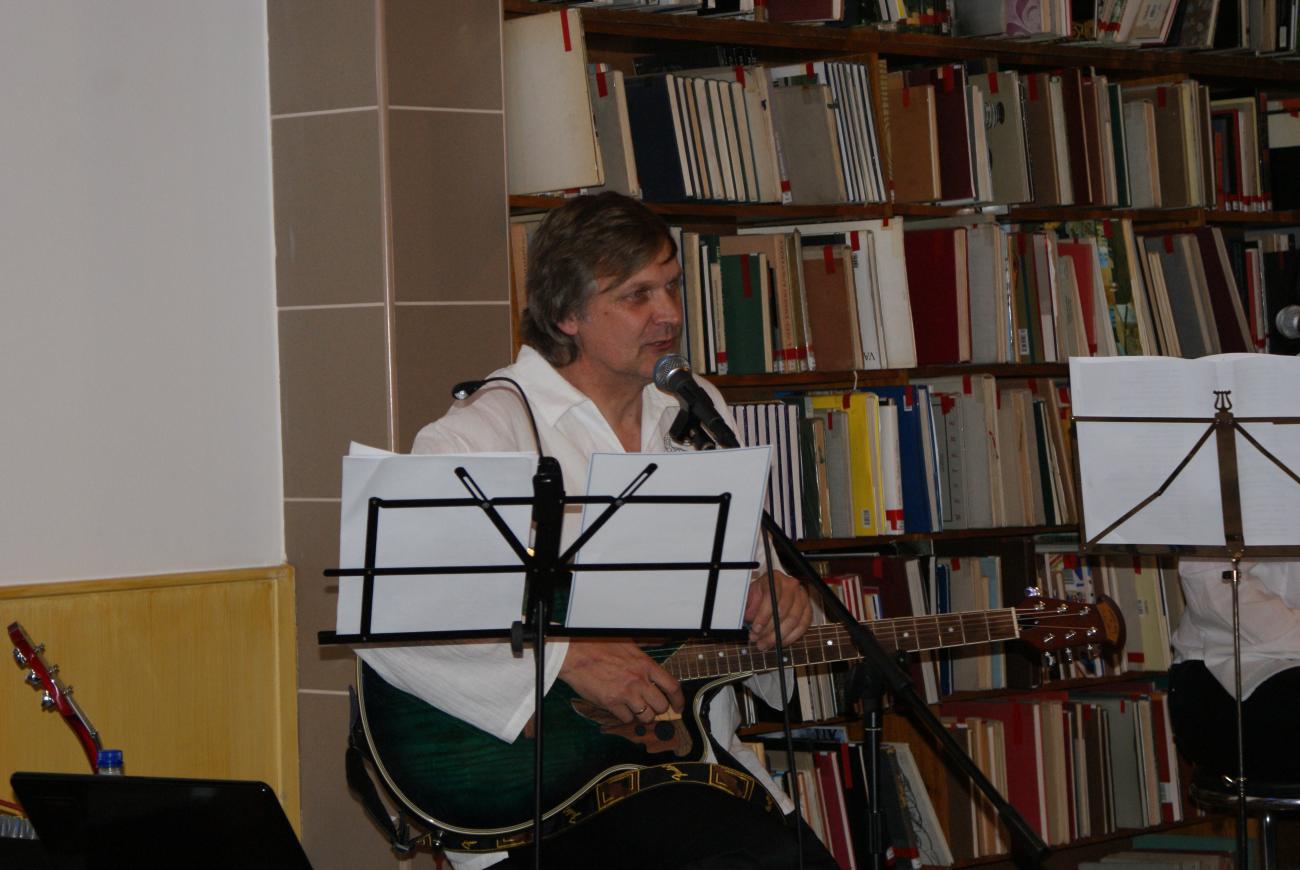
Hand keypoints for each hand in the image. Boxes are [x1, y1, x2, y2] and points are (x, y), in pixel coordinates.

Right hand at [557, 639, 683, 724]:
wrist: (576, 654)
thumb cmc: (599, 645)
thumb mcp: (629, 641)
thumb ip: (647, 646)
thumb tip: (662, 642)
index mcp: (646, 664)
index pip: (672, 687)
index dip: (679, 700)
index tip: (678, 706)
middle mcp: (638, 680)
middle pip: (661, 706)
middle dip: (658, 709)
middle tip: (652, 706)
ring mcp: (625, 693)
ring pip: (646, 716)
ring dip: (643, 714)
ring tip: (635, 707)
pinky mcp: (611, 703)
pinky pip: (626, 719)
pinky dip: (625, 716)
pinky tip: (620, 707)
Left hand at [744, 569, 812, 650]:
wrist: (770, 594)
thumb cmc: (760, 595)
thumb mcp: (750, 597)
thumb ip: (749, 606)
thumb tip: (750, 618)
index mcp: (775, 578)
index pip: (771, 597)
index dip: (763, 616)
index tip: (756, 628)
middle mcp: (790, 585)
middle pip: (783, 610)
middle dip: (769, 629)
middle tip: (759, 639)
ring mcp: (802, 596)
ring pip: (794, 620)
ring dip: (779, 636)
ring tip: (766, 643)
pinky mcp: (807, 609)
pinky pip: (803, 625)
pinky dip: (791, 637)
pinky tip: (780, 642)